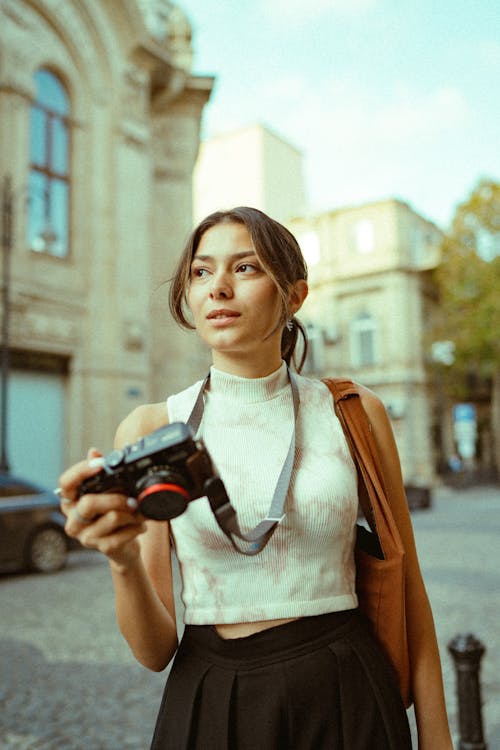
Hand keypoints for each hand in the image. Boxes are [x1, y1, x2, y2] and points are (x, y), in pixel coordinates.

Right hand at [57, 448, 146, 568]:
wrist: (123, 545)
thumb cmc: (113, 512)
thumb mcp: (108, 489)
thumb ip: (101, 471)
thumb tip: (93, 451)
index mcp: (71, 501)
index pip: (65, 483)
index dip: (81, 472)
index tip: (100, 464)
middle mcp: (73, 520)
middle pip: (89, 504)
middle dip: (116, 498)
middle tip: (132, 499)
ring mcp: (86, 536)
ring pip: (112, 517)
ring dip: (132, 512)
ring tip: (139, 511)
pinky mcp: (102, 548)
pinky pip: (123, 534)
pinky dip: (138, 526)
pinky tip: (140, 524)